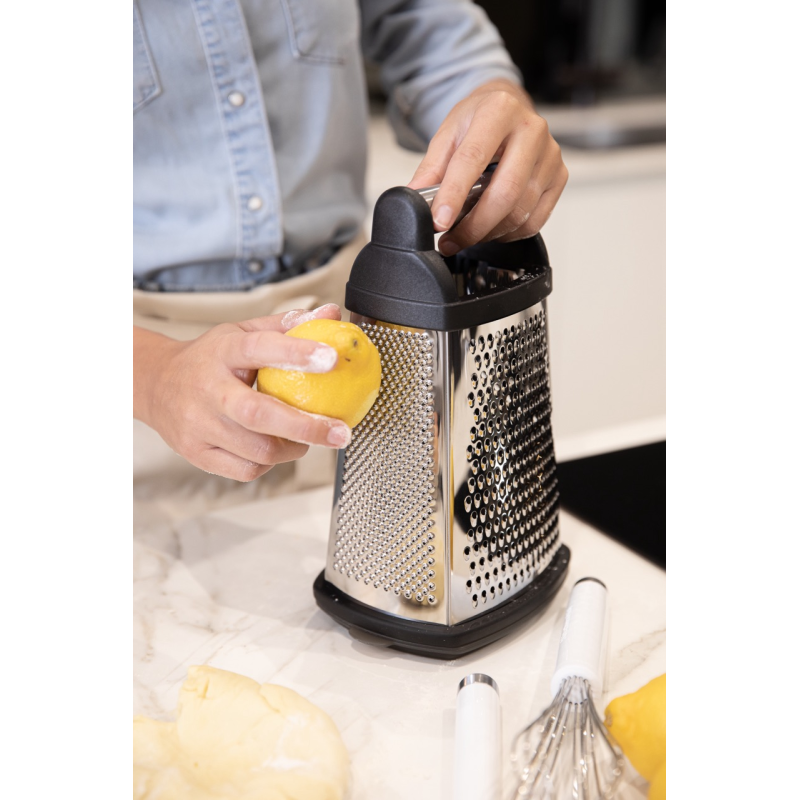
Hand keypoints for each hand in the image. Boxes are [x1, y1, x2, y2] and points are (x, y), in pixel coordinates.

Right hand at [133, 304, 351, 481]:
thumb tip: (332, 314)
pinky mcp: (196, 453)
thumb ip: (287, 326)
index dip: (297, 353)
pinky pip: (245, 469)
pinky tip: (276, 449)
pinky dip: (270, 463)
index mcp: (222, 351)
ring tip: (307, 438)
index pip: (259, 348)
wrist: (154, 384)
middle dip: (307, 427)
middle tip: (341, 432)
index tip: (332, 359)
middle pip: (258, 413)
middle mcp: (207, 388)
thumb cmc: (209, 358)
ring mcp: (198, 424)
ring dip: (293, 448)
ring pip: (257, 449)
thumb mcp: (242, 332)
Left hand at [407, 79, 567, 255]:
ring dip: (489, 233)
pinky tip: (491, 229)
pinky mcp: (559, 177)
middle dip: (474, 226)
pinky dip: (509, 234)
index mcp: (499, 111)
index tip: (440, 222)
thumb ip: (430, 168)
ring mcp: (550, 155)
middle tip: (450, 241)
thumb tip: (412, 199)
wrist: (507, 108)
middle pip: (505, 193)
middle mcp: (531, 130)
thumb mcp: (448, 134)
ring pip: (520, 212)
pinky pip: (535, 220)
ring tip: (466, 235)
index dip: (454, 195)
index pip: (474, 159)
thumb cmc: (478, 120)